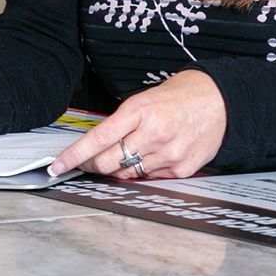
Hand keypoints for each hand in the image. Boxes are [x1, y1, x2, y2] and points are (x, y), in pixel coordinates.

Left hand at [47, 70, 225, 178]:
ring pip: (127, 173)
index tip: (57, 166)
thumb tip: (96, 149)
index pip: (97, 139)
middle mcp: (153, 133)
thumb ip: (120, 124)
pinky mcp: (182, 169)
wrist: (218, 101)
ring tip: (129, 152)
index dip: (74, 156)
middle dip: (92, 165)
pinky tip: (151, 155)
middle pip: (108, 162)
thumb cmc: (177, 98)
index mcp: (138, 111)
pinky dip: (143, 170)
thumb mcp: (142, 101)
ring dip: (119, 168)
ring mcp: (169, 153)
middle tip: (88, 162)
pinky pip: (149, 177)